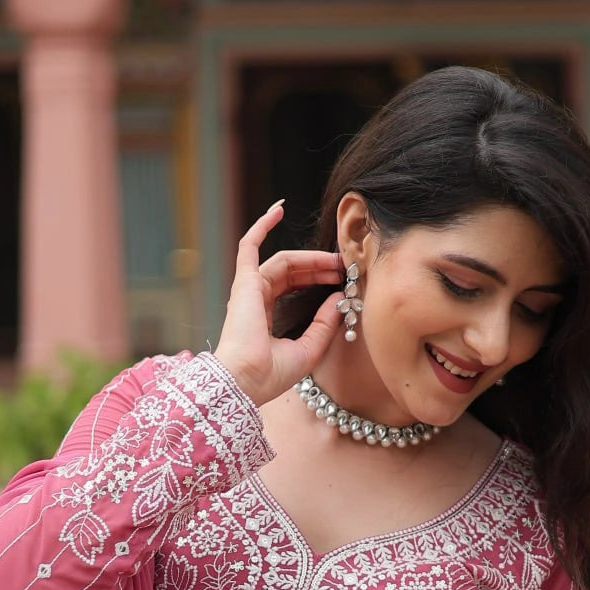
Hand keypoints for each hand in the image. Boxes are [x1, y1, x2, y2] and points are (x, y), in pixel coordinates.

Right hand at [214, 201, 343, 404]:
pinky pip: (250, 245)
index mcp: (266, 317)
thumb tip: (339, 298)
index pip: (293, 288)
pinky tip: (279, 209)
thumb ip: (325, 323)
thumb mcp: (310, 348)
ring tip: (335, 257)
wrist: (247, 380)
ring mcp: (248, 289)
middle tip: (345, 266)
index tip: (342, 278)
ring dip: (309, 257)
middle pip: (291, 273)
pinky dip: (262, 226)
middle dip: (319, 267)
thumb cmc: (271, 374)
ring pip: (282, 262)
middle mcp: (255, 300)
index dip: (318, 279)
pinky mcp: (244, 282)